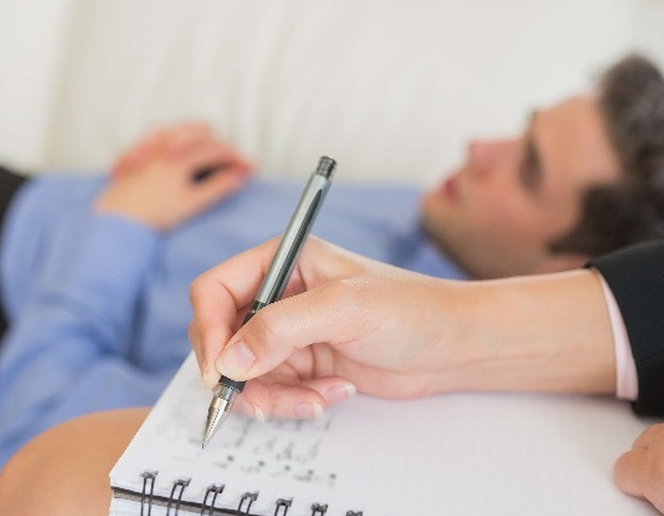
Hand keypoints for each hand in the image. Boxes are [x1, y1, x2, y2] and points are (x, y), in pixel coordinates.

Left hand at [94, 122, 253, 230]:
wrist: (116, 221)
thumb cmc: (155, 213)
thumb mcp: (194, 202)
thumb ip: (219, 186)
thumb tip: (240, 176)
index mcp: (183, 154)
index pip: (216, 148)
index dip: (235, 157)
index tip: (248, 168)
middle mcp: (165, 144)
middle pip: (198, 129)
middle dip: (216, 141)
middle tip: (228, 158)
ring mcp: (147, 146)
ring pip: (175, 128)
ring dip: (192, 137)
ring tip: (202, 154)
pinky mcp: (133, 154)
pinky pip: (152, 137)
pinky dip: (167, 141)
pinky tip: (170, 156)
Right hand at [188, 236, 615, 420]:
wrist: (452, 347)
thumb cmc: (411, 309)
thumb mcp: (345, 308)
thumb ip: (281, 328)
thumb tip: (229, 361)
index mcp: (283, 261)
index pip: (215, 290)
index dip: (211, 330)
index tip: (221, 369)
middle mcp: (280, 296)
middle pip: (222, 338)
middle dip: (240, 374)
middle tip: (263, 396)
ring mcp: (290, 334)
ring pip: (245, 374)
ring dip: (274, 395)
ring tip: (317, 396)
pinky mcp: (304, 365)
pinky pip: (274, 392)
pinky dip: (295, 402)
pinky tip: (334, 392)